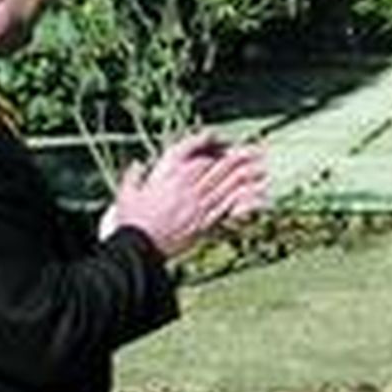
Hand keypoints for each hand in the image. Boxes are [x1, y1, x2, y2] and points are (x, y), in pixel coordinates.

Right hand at [110, 131, 269, 257]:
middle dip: (240, 156)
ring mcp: (199, 204)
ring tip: (265, 168)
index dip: (213, 144)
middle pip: (220, 165)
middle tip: (257, 149)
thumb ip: (133, 176)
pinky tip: (260, 196)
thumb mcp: (126, 193)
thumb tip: (136, 164)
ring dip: (249, 175)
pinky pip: (230, 207)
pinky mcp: (206, 222)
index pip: (197, 150)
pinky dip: (246, 200)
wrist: (138, 248)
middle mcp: (188, 185)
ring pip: (229, 184)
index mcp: (169, 173)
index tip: (223, 142)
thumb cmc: (131, 221)